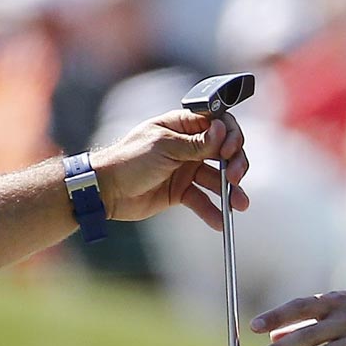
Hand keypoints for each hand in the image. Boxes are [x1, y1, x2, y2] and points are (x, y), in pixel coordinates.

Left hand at [94, 109, 249, 230]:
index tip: (230, 150)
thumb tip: (221, 131)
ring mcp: (185, 169)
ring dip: (230, 191)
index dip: (229, 135)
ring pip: (217, 178)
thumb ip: (195, 143)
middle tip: (235, 177)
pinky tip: (220, 221)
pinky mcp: (181, 192)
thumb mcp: (164, 148)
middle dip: (235, 163)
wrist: (107, 191)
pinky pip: (202, 200)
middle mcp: (188, 146)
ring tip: (238, 205)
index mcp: (182, 126)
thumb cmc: (129, 160)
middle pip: (224, 151)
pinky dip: (212, 211)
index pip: (217, 124)